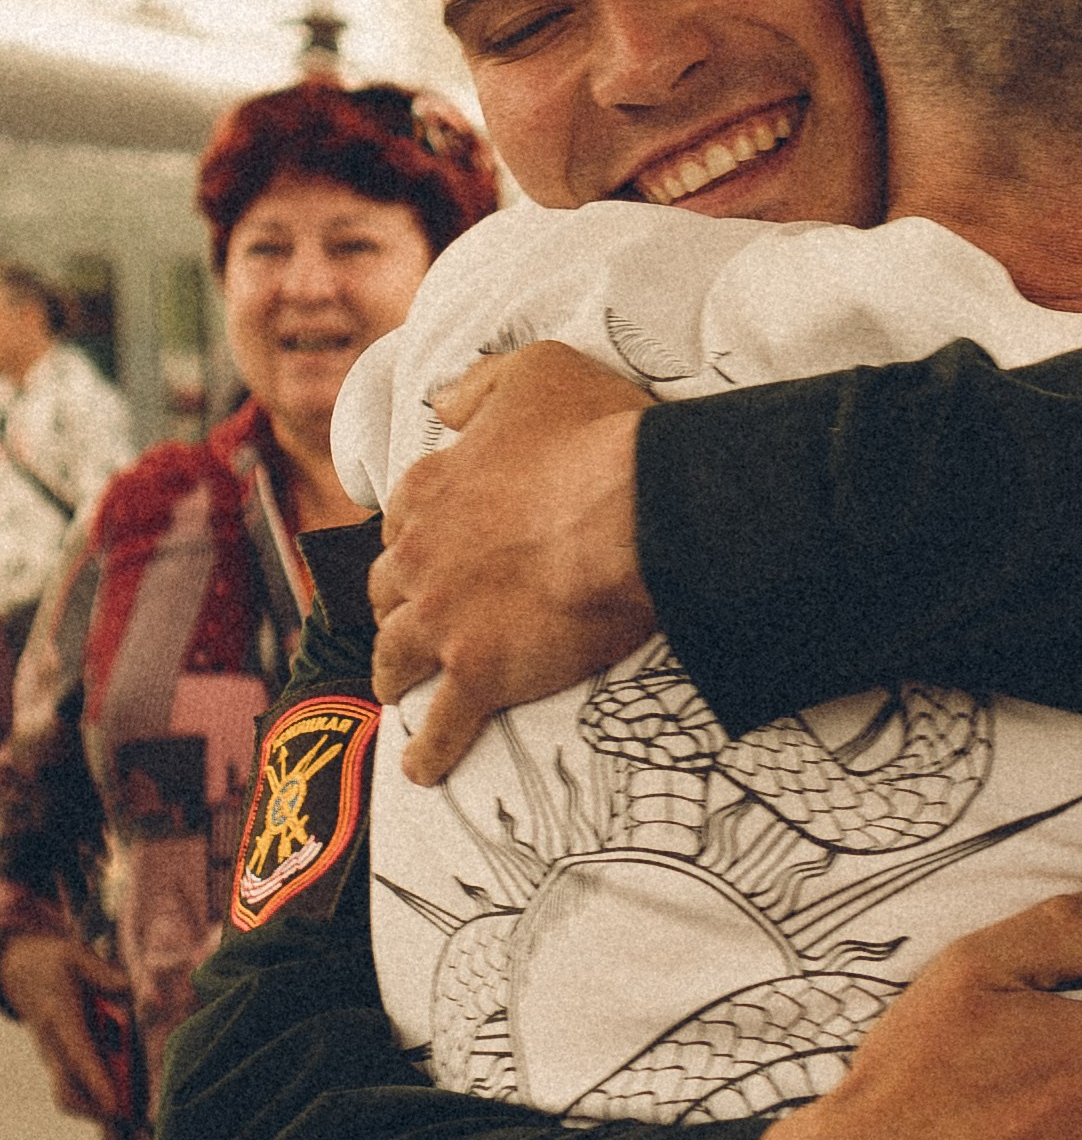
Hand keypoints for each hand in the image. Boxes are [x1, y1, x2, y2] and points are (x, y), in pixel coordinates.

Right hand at [0, 929, 131, 1123]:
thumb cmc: (52, 962)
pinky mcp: (59, 1061)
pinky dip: (98, 1098)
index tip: (114, 1105)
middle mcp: (53, 1045)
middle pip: (67, 1092)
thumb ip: (101, 971)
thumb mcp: (74, 954)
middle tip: (132, 1120)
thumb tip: (125, 989)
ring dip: (99, 1109)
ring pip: (68, 1096)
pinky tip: (127, 1102)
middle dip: (96, 1111)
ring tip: (135, 1115)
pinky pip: (75, 1089)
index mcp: (59, 1017)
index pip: (78, 1054)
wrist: (19, 969)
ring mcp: (53, 1057)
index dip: (97, 1081)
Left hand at [373, 343, 657, 783]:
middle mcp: (422, 554)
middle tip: (408, 621)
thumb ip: (480, 387)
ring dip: (393, 674)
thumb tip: (441, 403)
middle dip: (394, 604)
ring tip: (397, 691)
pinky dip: (429, 751)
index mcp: (432, 486)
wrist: (634, 510)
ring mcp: (445, 619)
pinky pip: (443, 725)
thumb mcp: (536, 370)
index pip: (403, 516)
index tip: (429, 548)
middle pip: (389, 588)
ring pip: (397, 655)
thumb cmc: (597, 434)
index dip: (415, 534)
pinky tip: (423, 770)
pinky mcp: (479, 673)